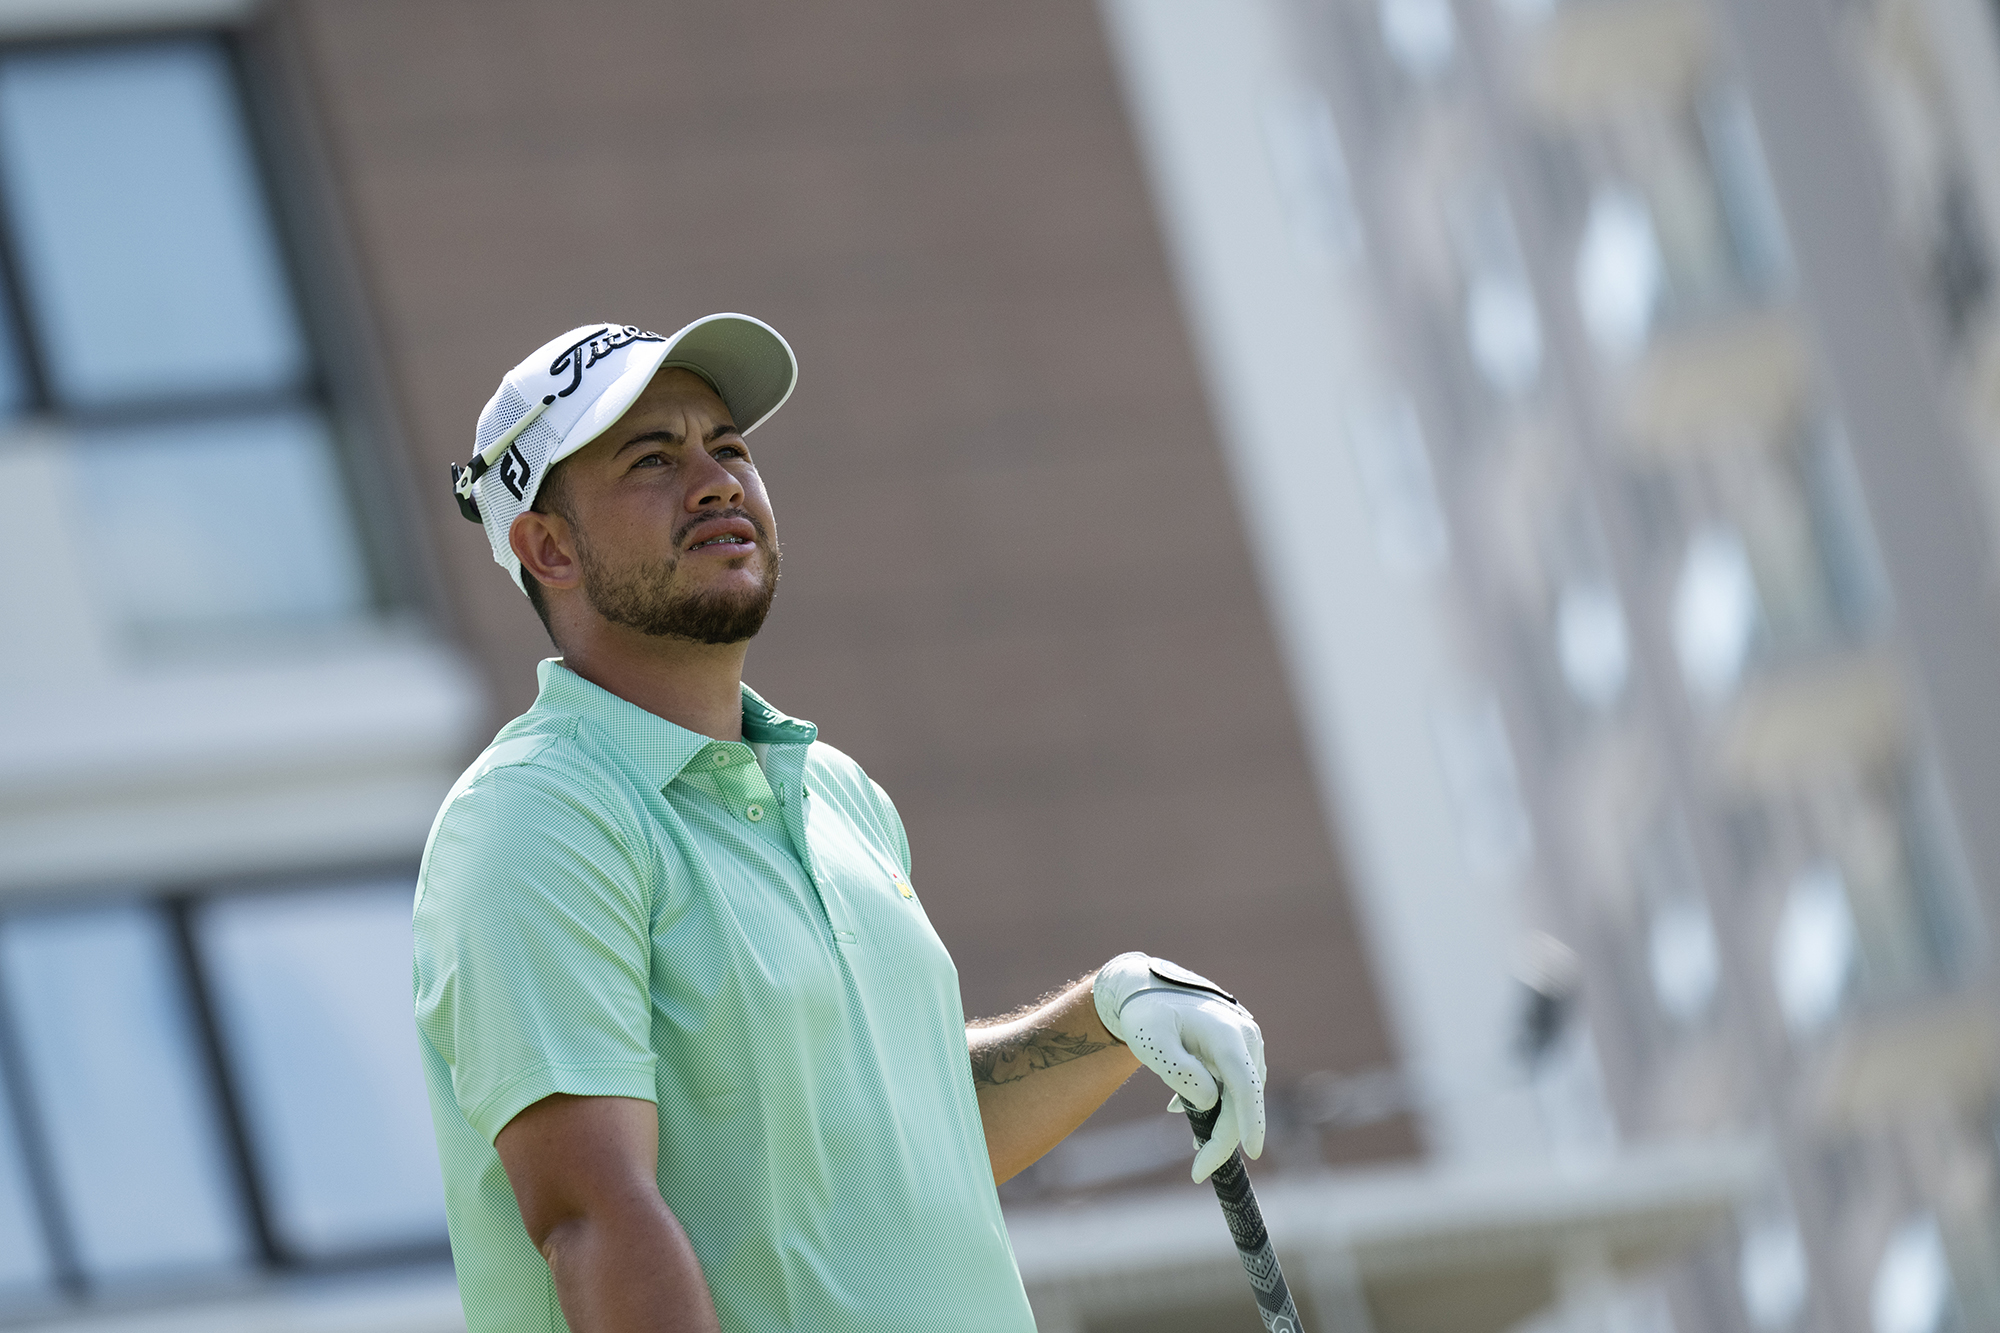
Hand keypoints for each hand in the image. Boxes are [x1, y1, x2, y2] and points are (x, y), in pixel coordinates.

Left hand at [1093, 953, 1265, 1180]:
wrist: (1147, 987)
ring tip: (1193, 1143)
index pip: (1245, 1084)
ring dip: (1219, 1121)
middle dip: (1224, 1137)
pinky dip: (1214, 1103)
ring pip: (1240, 1094)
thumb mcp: (1152, 1043)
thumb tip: (1209, 1103)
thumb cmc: (1147, 1014)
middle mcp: (1244, 1038)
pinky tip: (1182, 1108)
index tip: (1253, 1152)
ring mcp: (1245, 1043)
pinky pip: (1233, 1085)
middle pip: (1243, 1098)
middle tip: (1198, 1172)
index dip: (1251, 1120)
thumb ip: (1179, 1071)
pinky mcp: (1238, 1050)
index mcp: (1226, 1034)